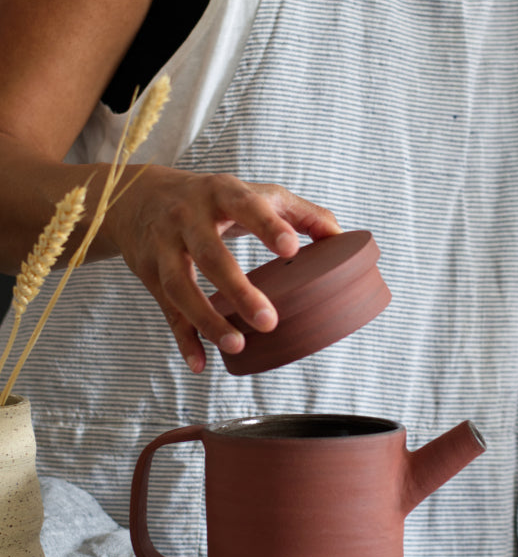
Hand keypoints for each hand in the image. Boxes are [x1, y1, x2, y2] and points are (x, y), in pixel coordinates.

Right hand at [106, 167, 341, 371]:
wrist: (137, 198)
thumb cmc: (211, 199)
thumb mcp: (252, 193)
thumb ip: (299, 212)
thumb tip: (340, 237)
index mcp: (221, 194)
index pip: (245, 206)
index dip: (267, 226)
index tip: (290, 248)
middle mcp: (187, 219)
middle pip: (210, 255)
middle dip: (238, 289)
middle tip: (269, 321)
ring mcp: (165, 248)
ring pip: (180, 287)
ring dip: (207, 319)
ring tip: (236, 345)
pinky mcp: (150, 275)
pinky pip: (166, 311)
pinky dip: (183, 339)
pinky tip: (200, 363)